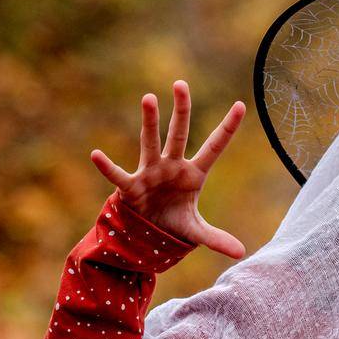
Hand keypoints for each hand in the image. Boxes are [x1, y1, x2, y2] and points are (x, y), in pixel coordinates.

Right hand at [90, 80, 246, 258]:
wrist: (145, 235)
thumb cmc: (172, 224)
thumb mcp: (196, 232)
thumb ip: (217, 239)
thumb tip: (241, 253)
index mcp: (194, 174)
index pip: (214, 147)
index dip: (227, 128)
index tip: (241, 105)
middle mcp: (172, 167)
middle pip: (179, 134)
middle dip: (181, 110)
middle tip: (181, 84)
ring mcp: (151, 173)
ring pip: (150, 142)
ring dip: (150, 122)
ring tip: (149, 98)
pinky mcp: (131, 187)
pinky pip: (118, 175)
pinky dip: (107, 167)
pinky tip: (96, 155)